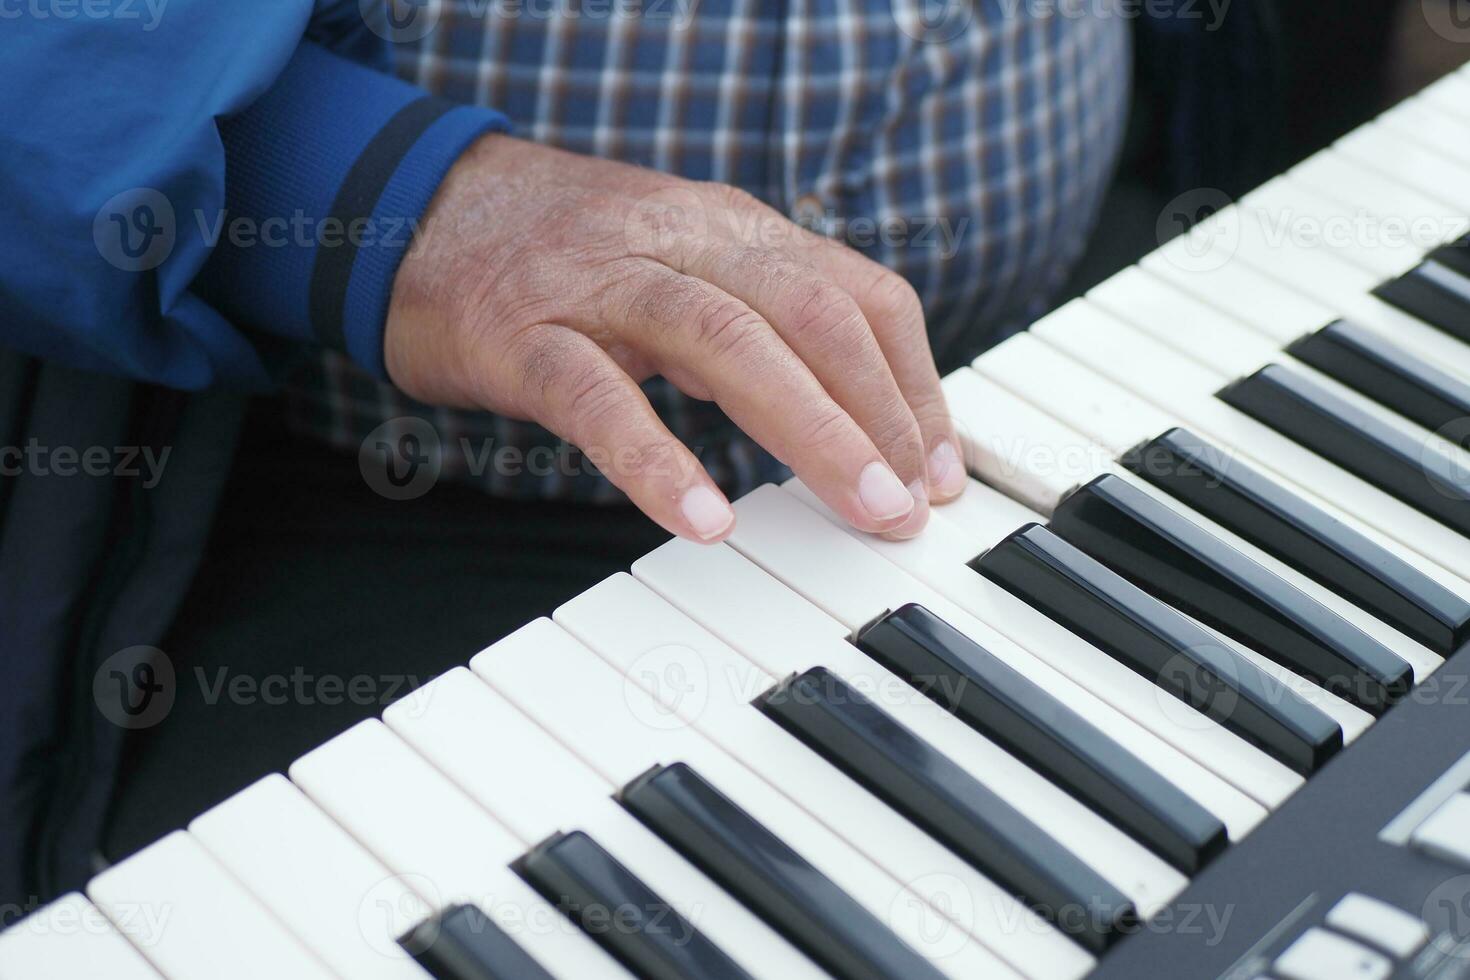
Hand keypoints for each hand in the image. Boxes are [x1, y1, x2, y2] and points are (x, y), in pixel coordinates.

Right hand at [384, 133, 967, 542]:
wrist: (414, 207)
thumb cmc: (564, 258)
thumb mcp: (682, 269)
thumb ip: (757, 327)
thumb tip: (842, 413)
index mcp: (732, 230)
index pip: (857, 293)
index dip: (913, 383)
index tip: (939, 467)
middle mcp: (682, 241)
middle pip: (812, 314)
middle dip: (881, 414)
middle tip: (913, 507)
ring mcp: (600, 282)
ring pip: (728, 341)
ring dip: (812, 430)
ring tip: (861, 506)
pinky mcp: (522, 332)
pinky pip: (599, 396)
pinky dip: (657, 458)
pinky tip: (704, 519)